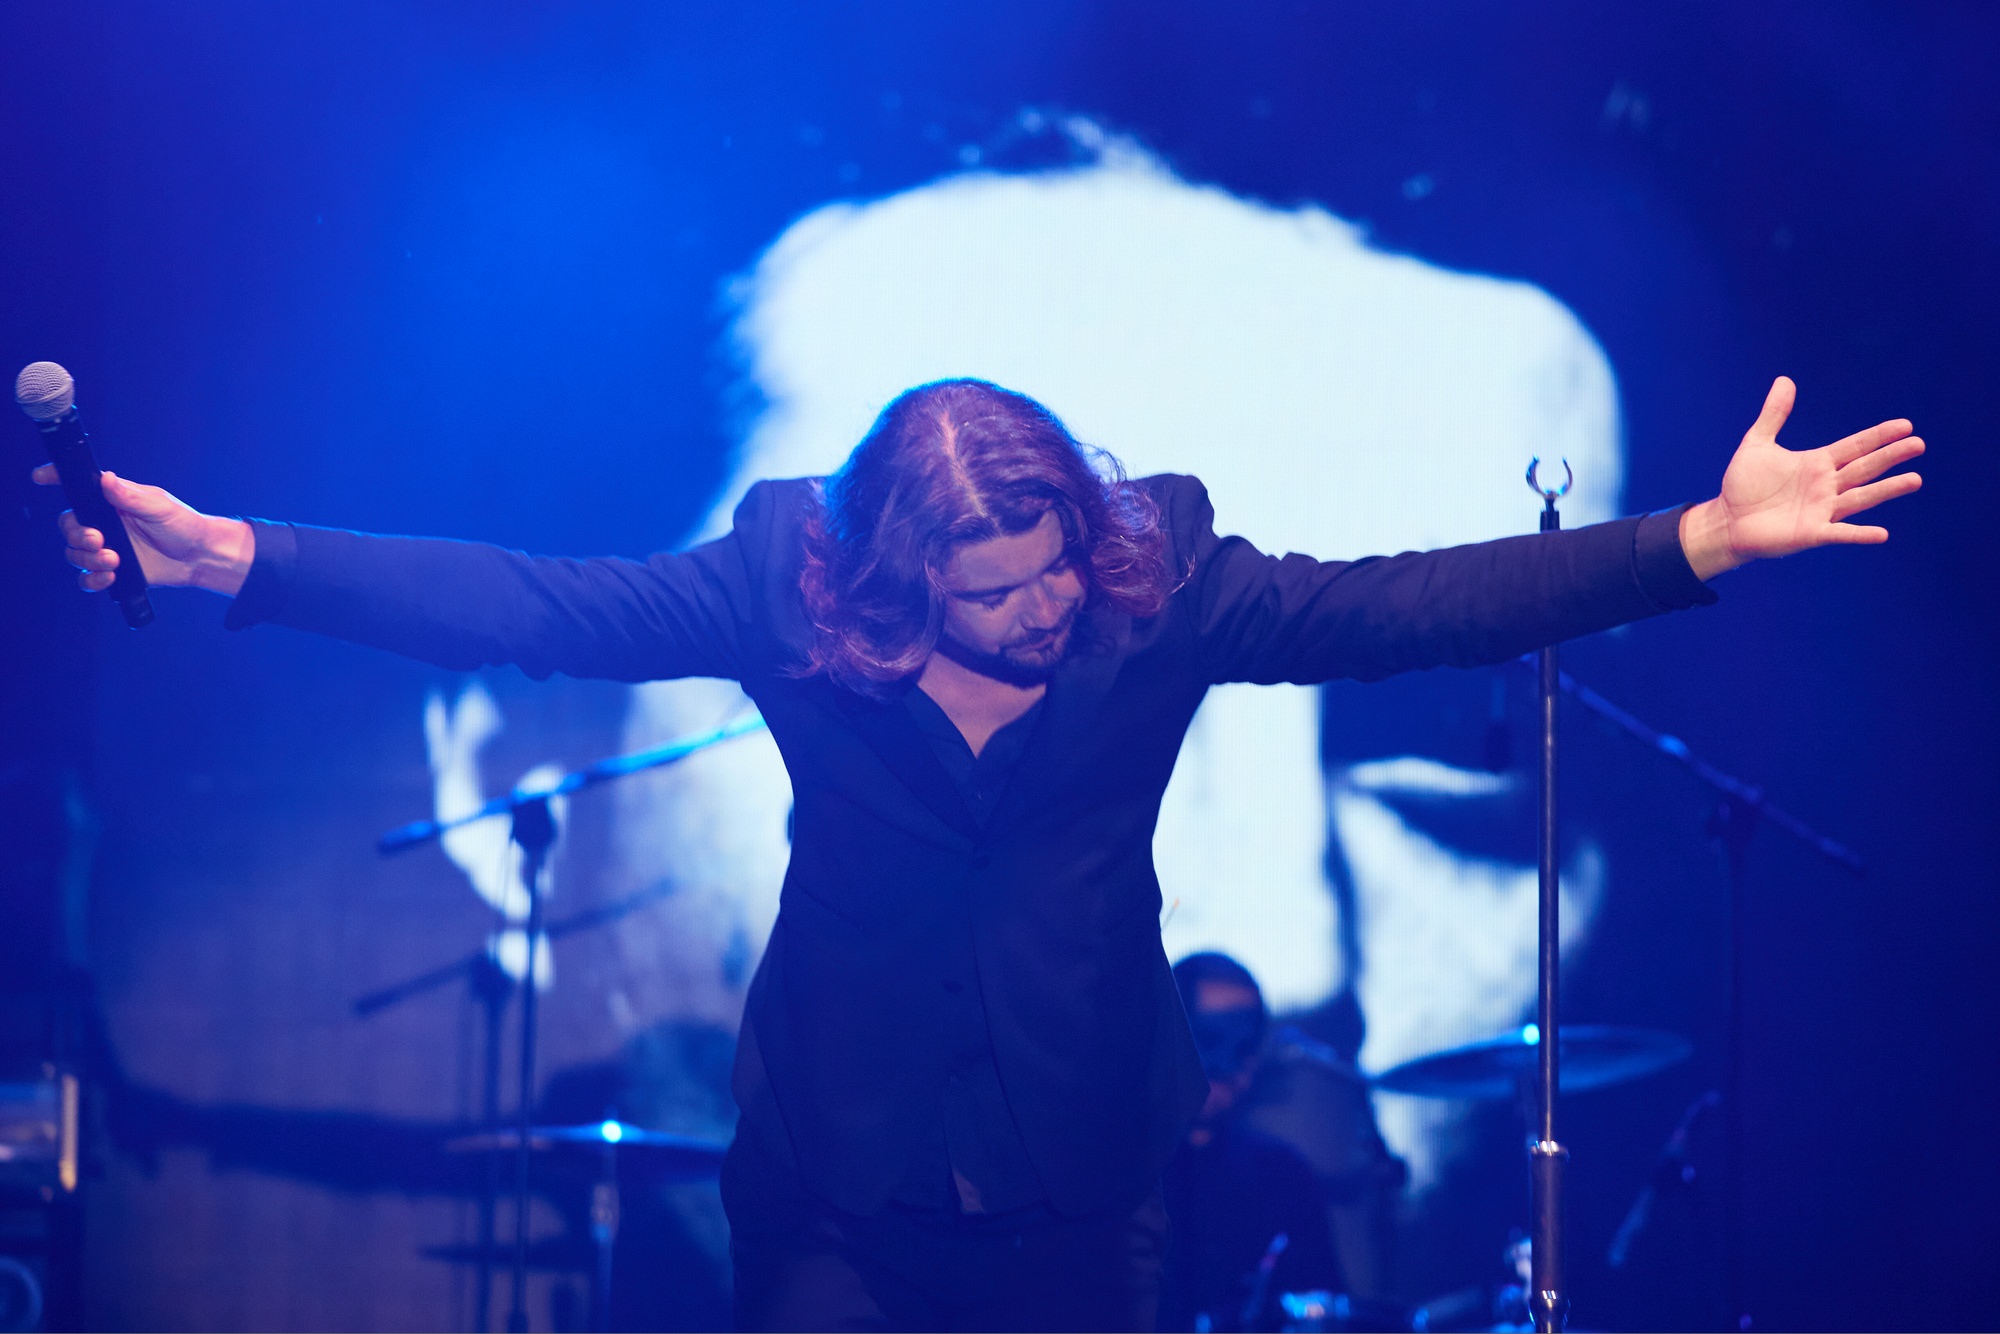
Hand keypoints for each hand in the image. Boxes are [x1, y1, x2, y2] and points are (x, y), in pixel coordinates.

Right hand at [31, 464, 253, 595]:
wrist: (200, 557)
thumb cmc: (184, 525)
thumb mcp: (159, 507)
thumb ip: (131, 497)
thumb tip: (105, 478)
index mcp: (112, 501)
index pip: (78, 488)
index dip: (56, 480)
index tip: (42, 477)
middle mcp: (104, 523)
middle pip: (68, 526)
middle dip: (75, 535)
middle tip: (98, 541)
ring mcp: (107, 547)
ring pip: (74, 553)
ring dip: (87, 559)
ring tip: (113, 561)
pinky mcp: (113, 570)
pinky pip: (87, 577)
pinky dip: (92, 579)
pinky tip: (109, 577)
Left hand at [1678, 377, 1923, 579]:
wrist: (1727, 520)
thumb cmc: (1744, 485)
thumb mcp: (1757, 444)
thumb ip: (1773, 414)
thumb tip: (1784, 380)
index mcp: (1817, 464)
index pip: (1855, 447)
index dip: (1878, 436)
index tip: (1905, 425)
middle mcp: (1826, 486)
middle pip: (1864, 468)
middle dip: (1890, 456)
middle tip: (1918, 444)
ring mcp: (1822, 510)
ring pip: (1860, 498)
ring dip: (1887, 490)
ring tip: (1915, 479)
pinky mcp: (1811, 533)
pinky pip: (1840, 533)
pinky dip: (1860, 534)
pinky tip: (1881, 534)